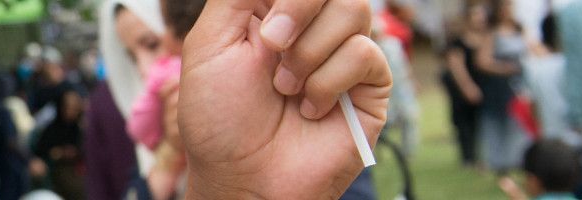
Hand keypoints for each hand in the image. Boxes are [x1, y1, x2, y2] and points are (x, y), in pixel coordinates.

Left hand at [178, 0, 389, 197]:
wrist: (242, 177)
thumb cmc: (219, 118)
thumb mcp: (209, 43)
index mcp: (275, 9)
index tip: (267, 26)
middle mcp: (313, 25)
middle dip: (297, 8)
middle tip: (270, 46)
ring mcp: (344, 53)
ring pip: (354, 10)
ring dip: (308, 52)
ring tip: (284, 88)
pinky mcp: (371, 86)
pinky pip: (365, 54)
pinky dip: (328, 81)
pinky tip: (309, 108)